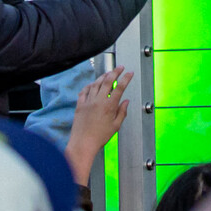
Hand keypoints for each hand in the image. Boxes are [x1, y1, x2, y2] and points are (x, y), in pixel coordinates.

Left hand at [64, 67, 132, 184]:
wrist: (83, 143)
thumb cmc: (100, 137)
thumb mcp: (116, 126)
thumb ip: (122, 112)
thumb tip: (126, 102)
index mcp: (109, 106)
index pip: (120, 87)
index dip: (126, 78)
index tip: (129, 73)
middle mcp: (99, 101)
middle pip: (108, 80)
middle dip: (115, 72)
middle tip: (120, 67)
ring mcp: (88, 101)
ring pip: (96, 83)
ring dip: (103, 76)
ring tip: (108, 73)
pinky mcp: (80, 105)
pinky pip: (84, 91)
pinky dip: (89, 85)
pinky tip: (92, 84)